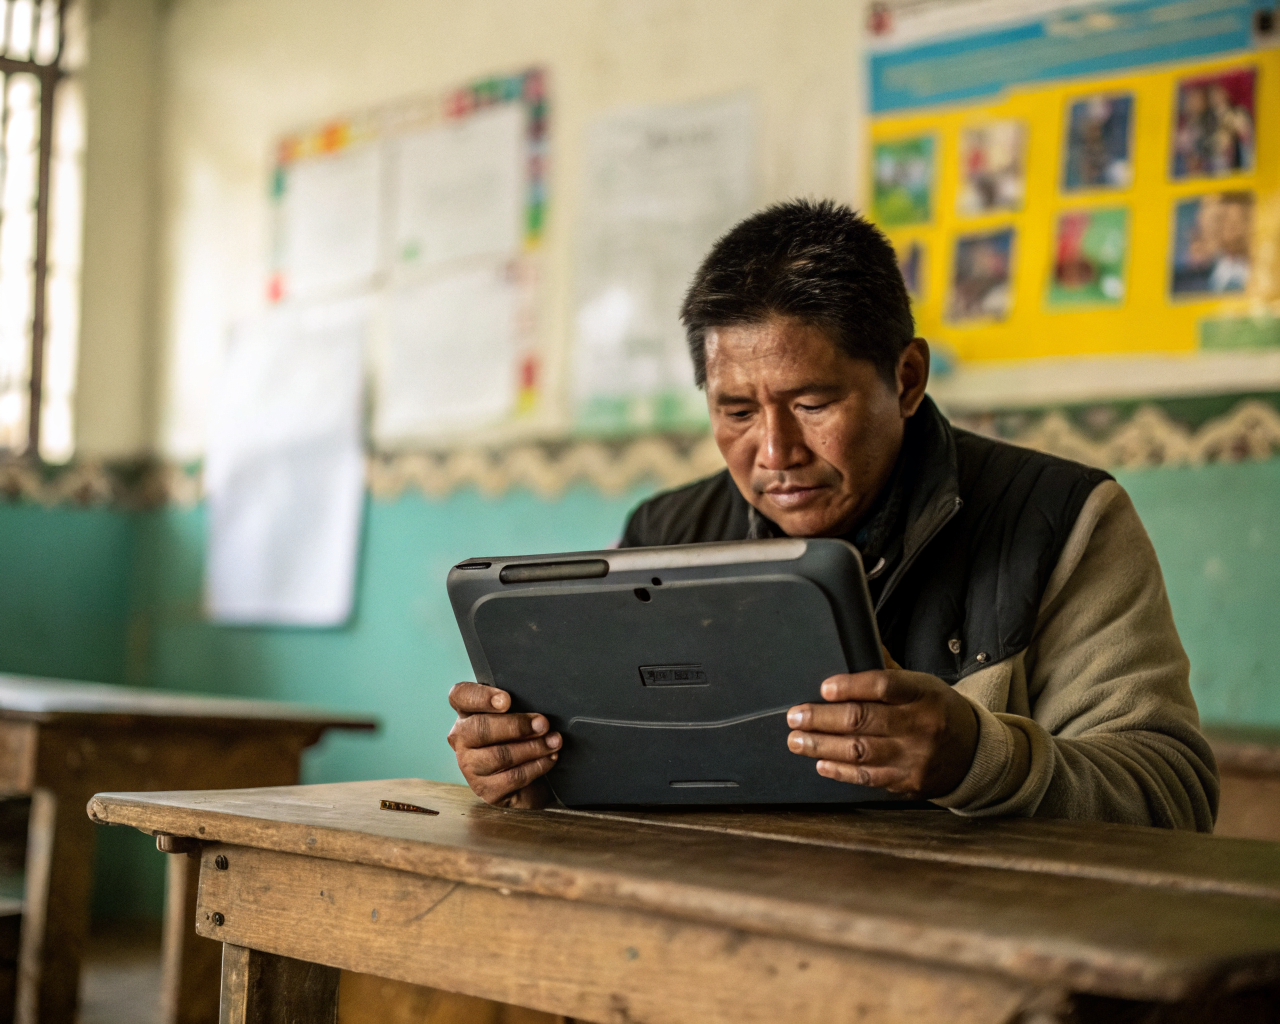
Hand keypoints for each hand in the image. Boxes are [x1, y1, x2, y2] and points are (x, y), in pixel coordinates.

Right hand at [447, 682, 560, 807]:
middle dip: (516, 726)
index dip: (481, 697)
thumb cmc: (522, 736)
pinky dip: (536, 766)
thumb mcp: (519, 714)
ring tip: (554, 741)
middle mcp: (461, 739)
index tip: (507, 700)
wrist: (531, 778)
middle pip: (480, 729)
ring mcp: (470, 766)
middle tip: (543, 723)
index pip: (460, 696)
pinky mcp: (486, 790)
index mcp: (467, 712)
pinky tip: (550, 758)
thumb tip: (539, 702)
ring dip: (532, 747)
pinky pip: (512, 777)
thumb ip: (520, 703)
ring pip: (498, 756)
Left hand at [784, 649, 978, 798]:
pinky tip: (822, 763)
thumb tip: (856, 642)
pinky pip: (869, 777)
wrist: (974, 752)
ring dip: (822, 746)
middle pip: (864, 721)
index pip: (884, 685)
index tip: (824, 688)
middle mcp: (921, 724)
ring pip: (860, 752)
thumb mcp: (922, 683)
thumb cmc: (938, 710)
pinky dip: (841, 771)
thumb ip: (889, 670)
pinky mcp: (909, 781)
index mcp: (923, 693)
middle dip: (822, 719)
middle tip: (795, 717)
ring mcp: (915, 756)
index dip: (851, 686)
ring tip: (798, 740)